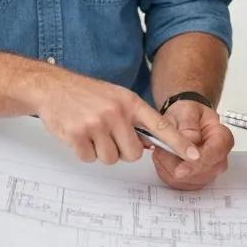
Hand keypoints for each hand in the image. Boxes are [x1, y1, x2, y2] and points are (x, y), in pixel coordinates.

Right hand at [33, 68, 201, 167]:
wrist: (53, 87)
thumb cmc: (86, 94)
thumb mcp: (116, 98)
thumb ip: (135, 118)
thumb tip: (150, 144)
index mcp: (129, 102)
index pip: (161, 126)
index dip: (179, 143)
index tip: (194, 155)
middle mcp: (116, 112)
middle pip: (133, 153)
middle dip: (122, 151)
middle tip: (108, 136)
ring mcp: (96, 123)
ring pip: (111, 159)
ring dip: (101, 151)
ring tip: (92, 132)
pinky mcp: (77, 135)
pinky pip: (90, 159)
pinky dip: (85, 152)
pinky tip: (79, 134)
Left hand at [151, 99, 232, 191]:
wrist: (183, 122)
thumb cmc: (188, 116)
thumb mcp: (186, 111)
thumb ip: (188, 125)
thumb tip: (191, 141)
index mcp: (222, 137)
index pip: (215, 154)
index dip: (197, 163)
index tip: (180, 169)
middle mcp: (219, 158)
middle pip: (201, 172)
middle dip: (176, 165)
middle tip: (160, 150)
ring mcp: (208, 172)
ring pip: (187, 181)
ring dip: (169, 168)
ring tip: (161, 149)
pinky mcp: (194, 181)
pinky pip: (178, 184)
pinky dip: (166, 172)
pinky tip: (162, 159)